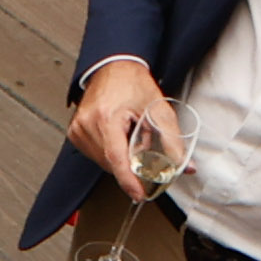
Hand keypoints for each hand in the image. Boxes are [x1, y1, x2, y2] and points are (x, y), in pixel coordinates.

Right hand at [67, 58, 179, 195]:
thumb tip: (185, 166)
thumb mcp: (158, 108)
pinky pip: (95, 155)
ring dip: (121, 158)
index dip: (129, 180)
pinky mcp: (75, 132)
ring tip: (129, 136)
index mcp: (106, 117)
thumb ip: (173, 140)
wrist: (112, 67)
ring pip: (103, 162)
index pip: (116, 158)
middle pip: (112, 162)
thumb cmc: (132, 84)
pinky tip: (117, 138)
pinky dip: (110, 153)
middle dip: (132, 164)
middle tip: (144, 148)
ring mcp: (78, 129)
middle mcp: (87, 124)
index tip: (138, 194)